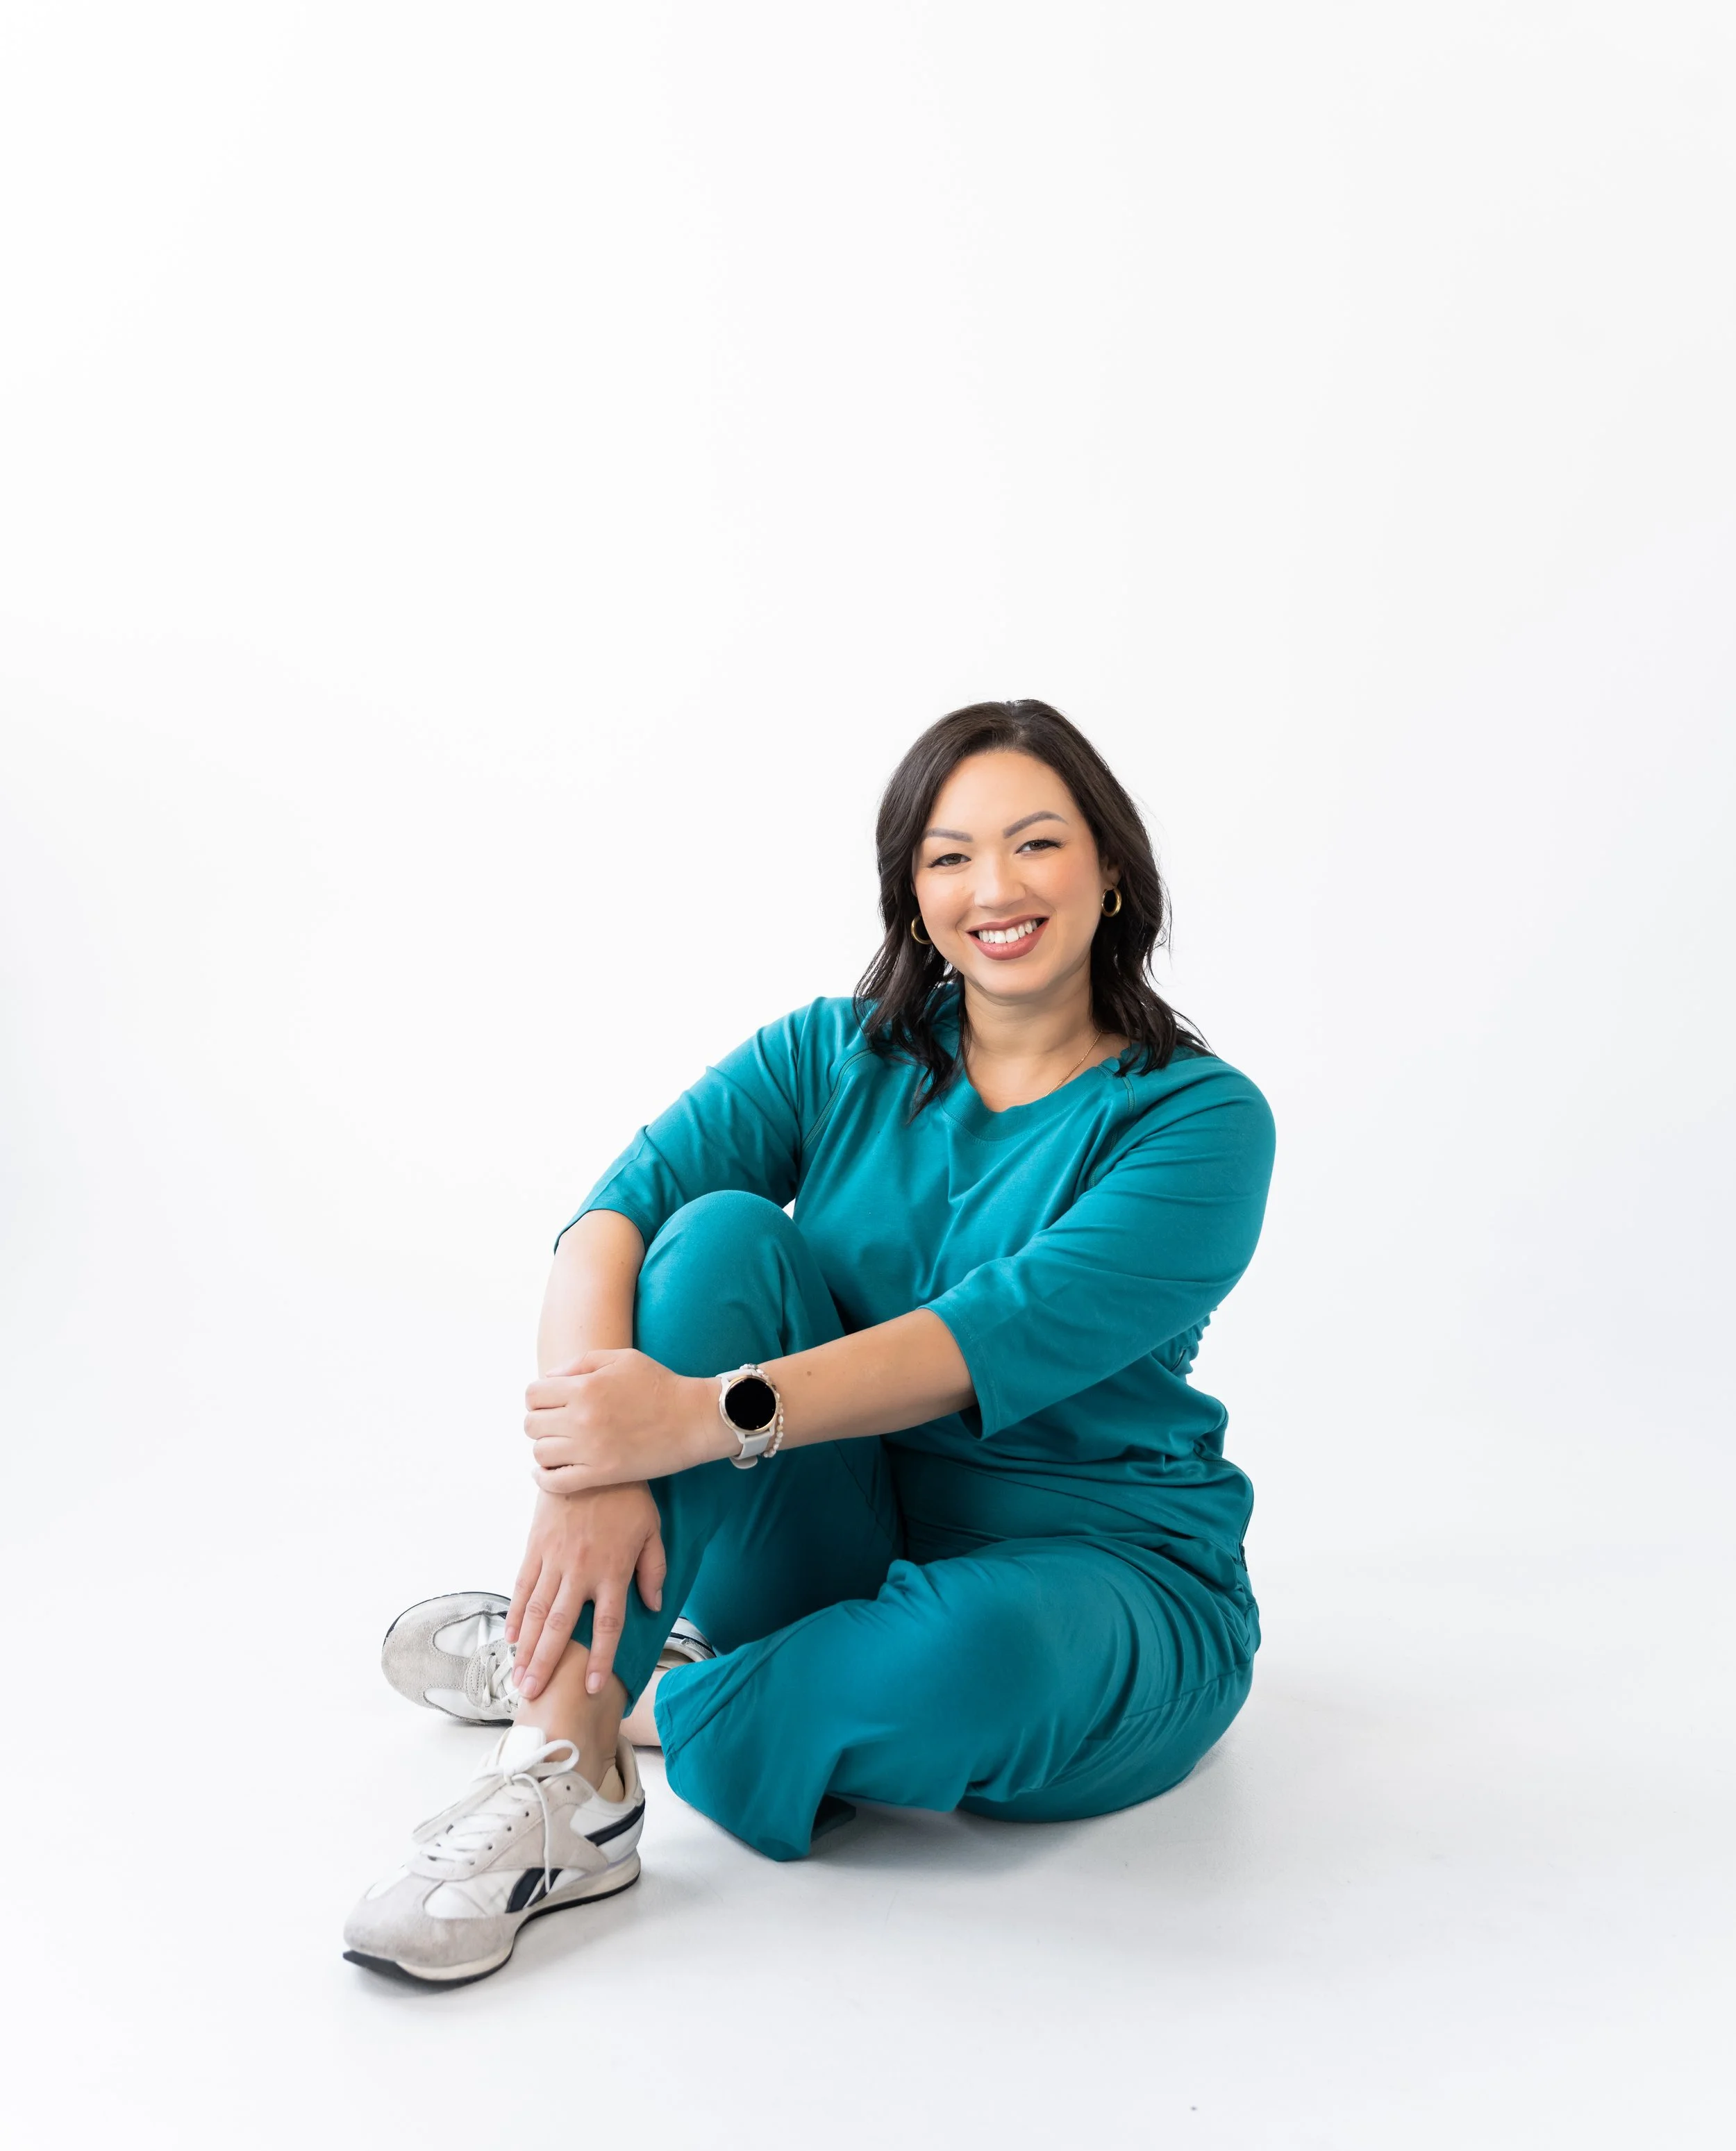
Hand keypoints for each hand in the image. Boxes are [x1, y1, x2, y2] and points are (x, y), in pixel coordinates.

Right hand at [506, 1484, 667, 1700]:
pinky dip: (515, 1613)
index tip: (592, 1687)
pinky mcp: (535, 1546)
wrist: (590, 1454)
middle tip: (532, 1694)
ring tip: (517, 1677)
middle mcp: (580, 1571)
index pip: (607, 1626)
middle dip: (546, 1664)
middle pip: (560, 1627)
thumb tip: (654, 1605)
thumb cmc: (628, 1494)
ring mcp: (554, 1559)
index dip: (599, 1658)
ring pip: (535, 1612)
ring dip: (526, 1648)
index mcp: (613, 1570)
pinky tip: (510, 1637)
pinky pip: (523, 1585)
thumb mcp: (652, 1530)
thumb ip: (653, 1570)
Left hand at [523, 1347, 721, 1492]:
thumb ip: (580, 1363)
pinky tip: (548, 1471)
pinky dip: (544, 1478)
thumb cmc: (659, 1385)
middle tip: (556, 1424)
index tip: (550, 1402)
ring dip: (545, 1448)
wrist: (693, 1420)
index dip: (537, 1397)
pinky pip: (555, 1482)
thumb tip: (548, 1378)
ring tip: (559, 1445)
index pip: (533, 1395)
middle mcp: (582, 1418)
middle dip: (540, 1422)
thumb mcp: (622, 1359)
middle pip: (531, 1424)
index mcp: (585, 1387)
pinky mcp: (601, 1474)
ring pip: (540, 1453)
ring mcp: (590, 1449)